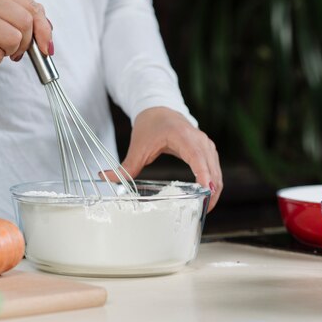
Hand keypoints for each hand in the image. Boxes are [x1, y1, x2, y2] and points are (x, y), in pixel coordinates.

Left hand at [104, 107, 222, 210]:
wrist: (159, 109)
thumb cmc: (150, 126)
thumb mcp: (138, 147)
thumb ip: (124, 166)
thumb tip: (104, 178)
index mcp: (184, 137)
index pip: (198, 158)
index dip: (203, 175)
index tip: (206, 191)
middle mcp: (200, 140)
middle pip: (212, 169)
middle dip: (210, 192)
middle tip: (201, 211)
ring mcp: (207, 145)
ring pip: (217, 172)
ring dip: (213, 191)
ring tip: (204, 209)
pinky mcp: (208, 150)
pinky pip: (215, 170)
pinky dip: (212, 184)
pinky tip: (204, 198)